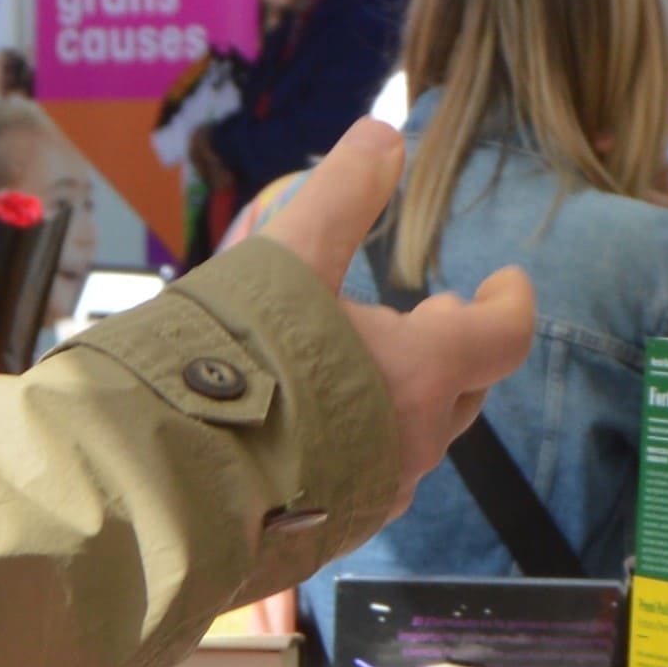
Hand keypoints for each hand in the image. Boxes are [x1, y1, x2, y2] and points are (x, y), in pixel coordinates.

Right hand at [238, 124, 540, 565]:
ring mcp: (372, 497)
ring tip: (364, 369)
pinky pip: (365, 482)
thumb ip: (341, 193)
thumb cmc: (229, 361)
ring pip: (411, 440)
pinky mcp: (329, 532)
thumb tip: (386, 134)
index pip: (502, 337)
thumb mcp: (285, 258)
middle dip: (454, 349)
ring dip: (404, 398)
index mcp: (421, 373)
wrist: (157, 480)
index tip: (504, 282)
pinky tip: (314, 430)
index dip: (510, 303)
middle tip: (431, 316)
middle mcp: (412, 444)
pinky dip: (360, 444)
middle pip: (462, 392)